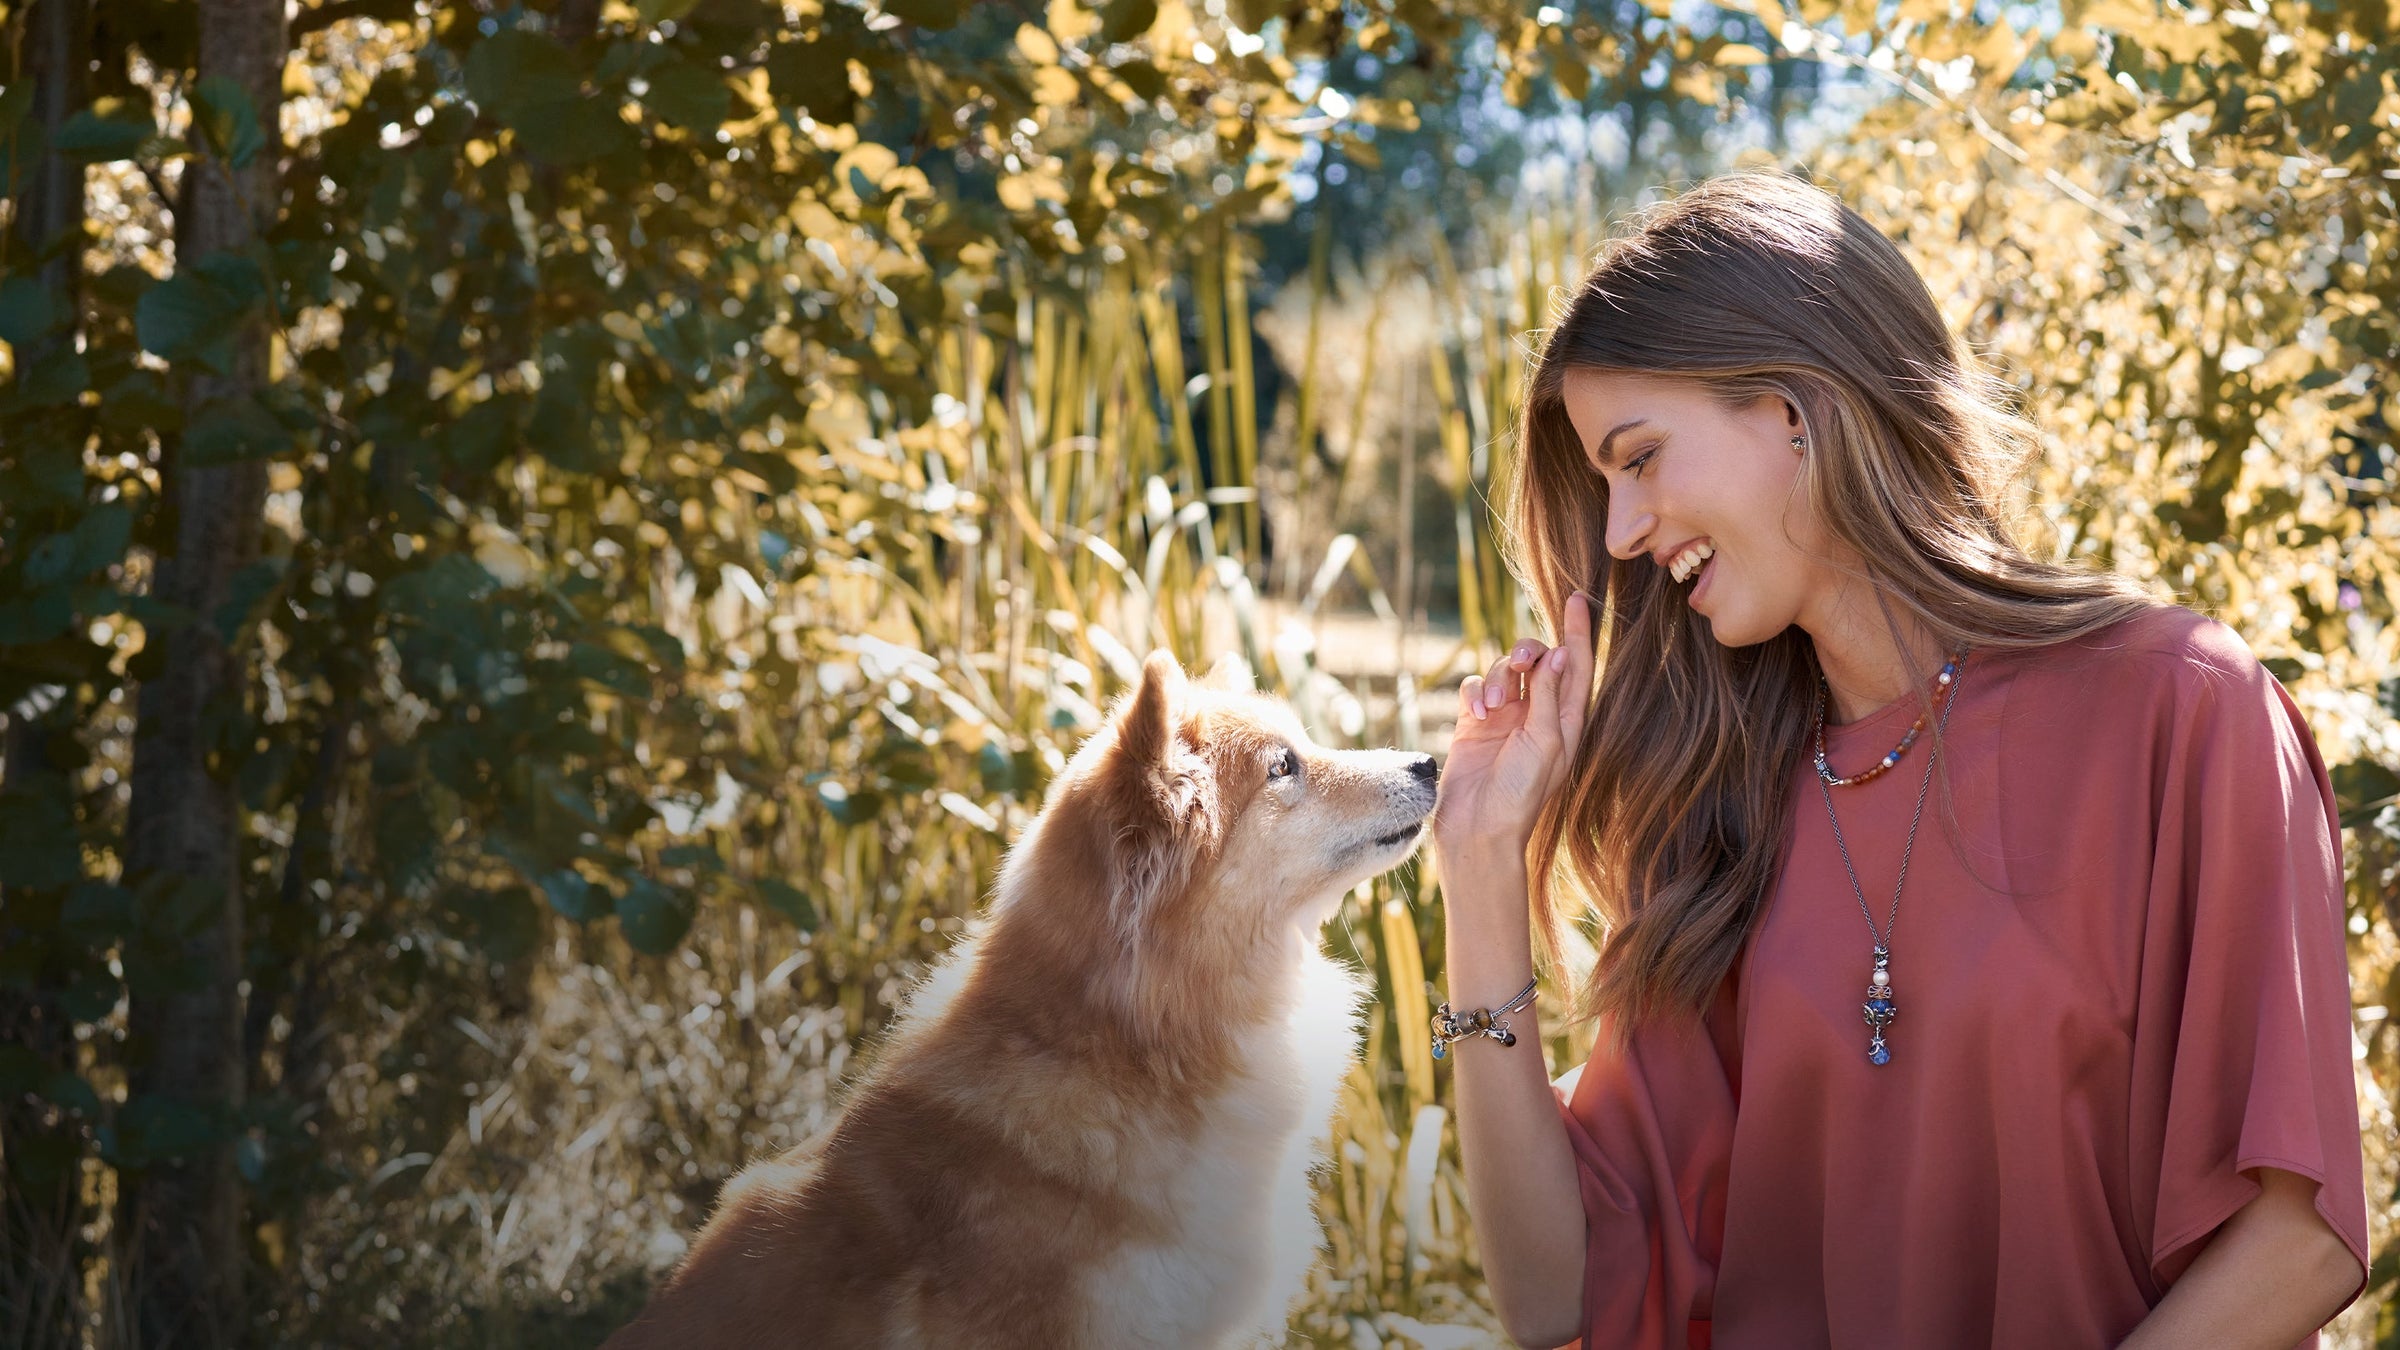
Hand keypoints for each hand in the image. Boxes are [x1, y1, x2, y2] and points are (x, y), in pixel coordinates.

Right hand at [1432, 590, 1594, 869]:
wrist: (1480, 828)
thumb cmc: (1522, 793)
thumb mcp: (1545, 742)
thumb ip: (1547, 695)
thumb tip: (1557, 652)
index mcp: (1565, 719)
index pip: (1577, 665)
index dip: (1579, 632)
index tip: (1579, 599)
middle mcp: (1537, 713)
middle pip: (1537, 660)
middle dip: (1527, 651)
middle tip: (1520, 662)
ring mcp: (1504, 717)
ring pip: (1502, 670)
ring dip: (1497, 678)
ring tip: (1491, 704)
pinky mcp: (1474, 723)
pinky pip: (1474, 688)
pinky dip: (1475, 693)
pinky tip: (1475, 714)